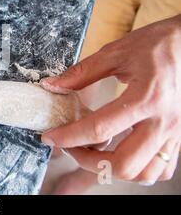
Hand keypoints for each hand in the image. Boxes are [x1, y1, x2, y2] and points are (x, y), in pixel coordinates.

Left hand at [41, 14, 180, 184]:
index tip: (49, 137)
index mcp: (146, 98)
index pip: (100, 129)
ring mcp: (174, 132)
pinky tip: (122, 154)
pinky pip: (162, 168)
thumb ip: (82, 73)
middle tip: (70, 147)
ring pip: (145, 174)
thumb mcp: (116, 52)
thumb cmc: (158, 43)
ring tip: (93, 153)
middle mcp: (163, 121)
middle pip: (124, 164)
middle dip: (88, 162)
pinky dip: (139, 170)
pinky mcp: (179, 135)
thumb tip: (53, 85)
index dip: (68, 137)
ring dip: (113, 170)